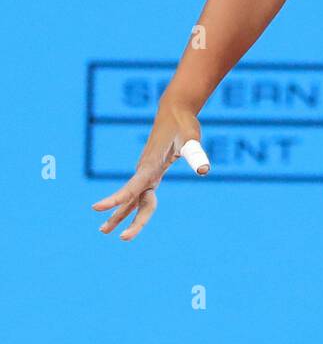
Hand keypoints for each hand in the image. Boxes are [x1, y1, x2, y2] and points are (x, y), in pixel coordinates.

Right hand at [91, 96, 207, 241]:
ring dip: (119, 214)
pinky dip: (131, 206)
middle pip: (132, 198)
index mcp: (151, 164)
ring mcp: (146, 172)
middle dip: (119, 217)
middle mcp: (145, 170)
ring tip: (103, 231)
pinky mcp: (151, 172)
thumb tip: (203, 170)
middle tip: (103, 232)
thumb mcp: (191, 137)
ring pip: (132, 198)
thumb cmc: (183, 124)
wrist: (175, 111)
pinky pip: (139, 193)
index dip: (117, 199)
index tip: (97, 207)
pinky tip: (124, 217)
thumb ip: (195, 153)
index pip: (132, 186)